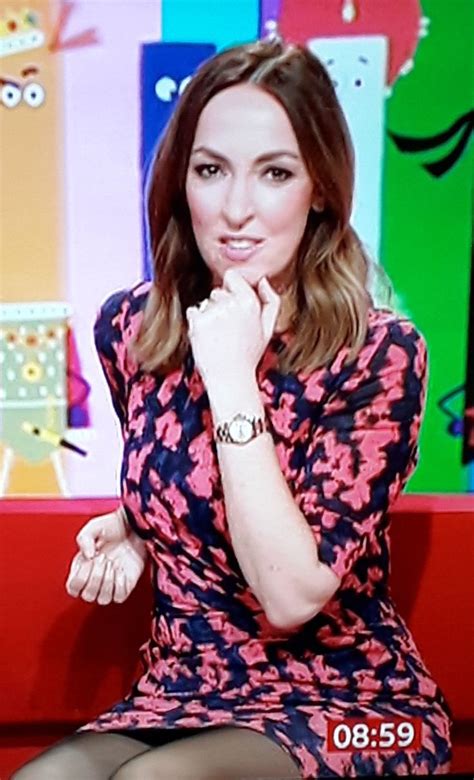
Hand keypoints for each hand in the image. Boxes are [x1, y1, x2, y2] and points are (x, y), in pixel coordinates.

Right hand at [65, 507, 146, 604]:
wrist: (134, 527)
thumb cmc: (113, 526)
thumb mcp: (94, 527)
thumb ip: (84, 539)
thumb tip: (87, 555)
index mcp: (82, 567)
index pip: (73, 588)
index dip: (79, 578)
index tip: (89, 561)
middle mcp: (95, 578)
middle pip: (88, 596)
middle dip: (95, 577)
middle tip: (103, 558)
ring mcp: (110, 583)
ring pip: (103, 600)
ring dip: (108, 582)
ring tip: (112, 564)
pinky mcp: (126, 585)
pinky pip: (120, 597)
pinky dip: (120, 585)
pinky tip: (121, 570)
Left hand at [185, 269, 280, 387]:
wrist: (230, 380)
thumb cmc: (249, 356)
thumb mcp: (268, 329)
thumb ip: (271, 301)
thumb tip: (263, 280)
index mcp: (250, 302)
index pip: (232, 276)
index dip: (231, 290)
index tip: (233, 307)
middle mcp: (231, 304)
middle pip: (217, 291)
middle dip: (221, 306)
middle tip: (229, 330)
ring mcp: (213, 312)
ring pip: (205, 303)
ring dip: (209, 316)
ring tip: (219, 337)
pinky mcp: (198, 322)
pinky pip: (193, 312)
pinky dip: (197, 323)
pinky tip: (208, 338)